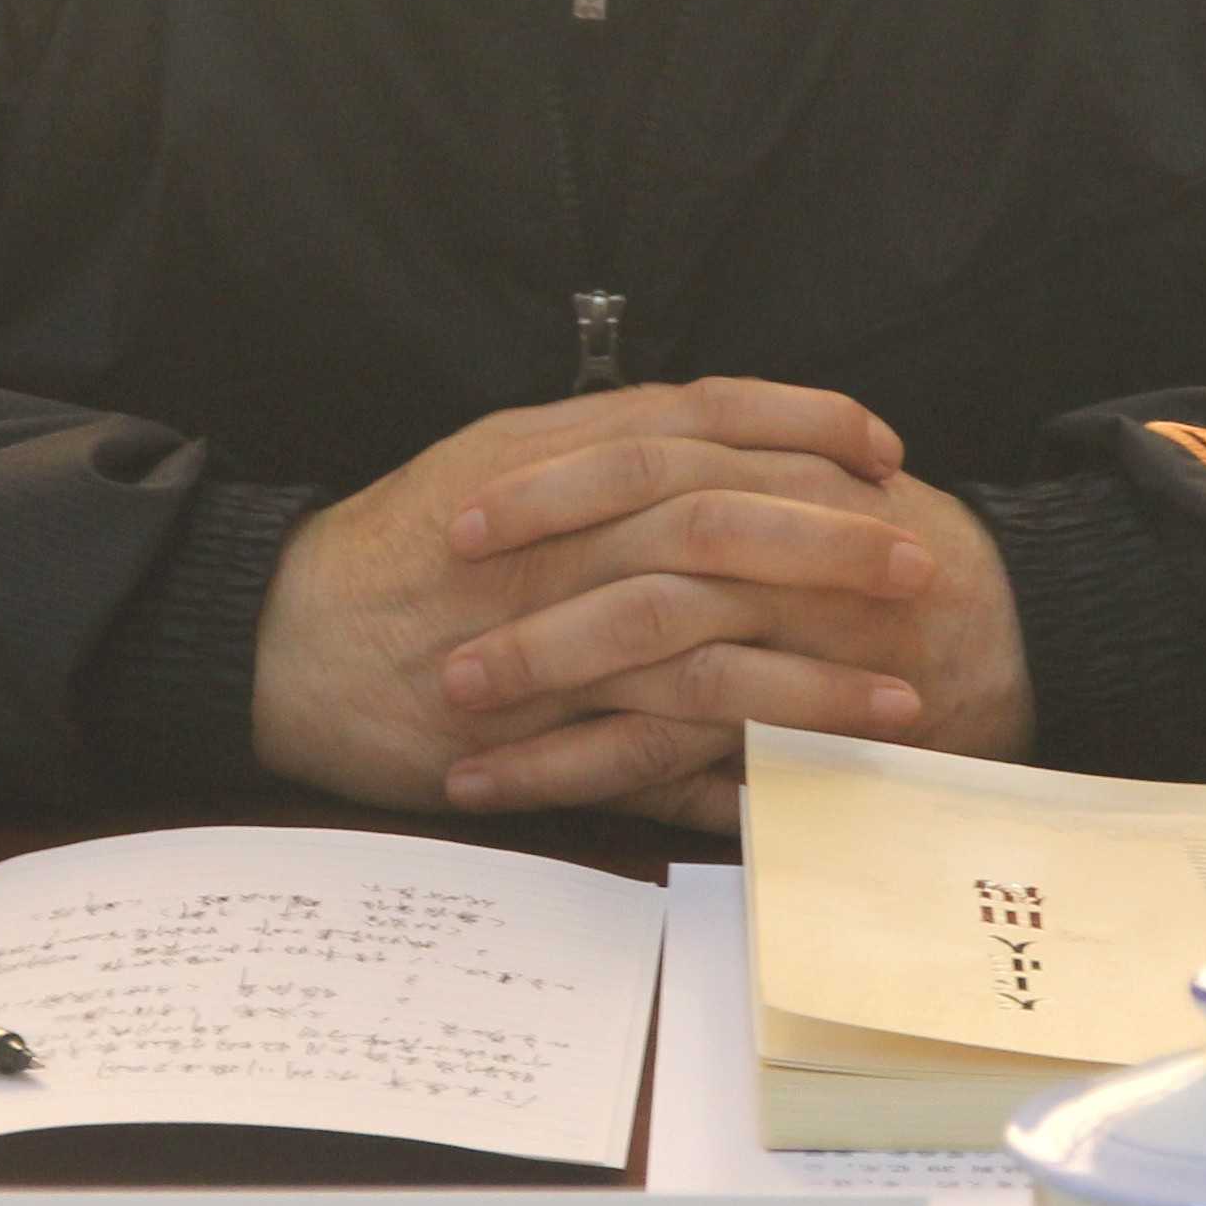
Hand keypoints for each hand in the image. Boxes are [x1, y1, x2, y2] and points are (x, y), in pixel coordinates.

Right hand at [254, 381, 930, 832]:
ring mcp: (545, 637)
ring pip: (703, 651)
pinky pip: (647, 756)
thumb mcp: (491, 457)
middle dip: (834, 546)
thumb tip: (706, 428)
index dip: (804, 424)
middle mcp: (558, 534)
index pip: (705, 416)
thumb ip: (597, 444)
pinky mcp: (531, 732)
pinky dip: (728, 776)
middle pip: (722, 523)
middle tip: (923, 566)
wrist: (282, 635)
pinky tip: (800, 788)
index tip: (883, 448)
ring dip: (811, 679)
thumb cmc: (393, 548)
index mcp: (555, 455)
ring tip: (901, 700)